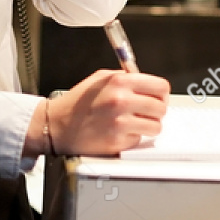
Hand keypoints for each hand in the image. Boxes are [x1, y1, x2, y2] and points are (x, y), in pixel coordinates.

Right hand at [30, 69, 169, 156]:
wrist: (58, 125)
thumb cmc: (77, 103)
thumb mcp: (100, 79)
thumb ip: (124, 77)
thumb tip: (146, 81)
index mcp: (120, 82)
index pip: (161, 87)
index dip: (161, 93)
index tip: (157, 97)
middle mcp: (122, 101)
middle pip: (161, 108)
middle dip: (156, 111)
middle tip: (145, 112)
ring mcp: (120, 123)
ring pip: (156, 126)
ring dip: (148, 126)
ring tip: (134, 123)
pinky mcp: (118, 142)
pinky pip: (140, 139)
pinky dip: (133, 137)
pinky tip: (120, 132)